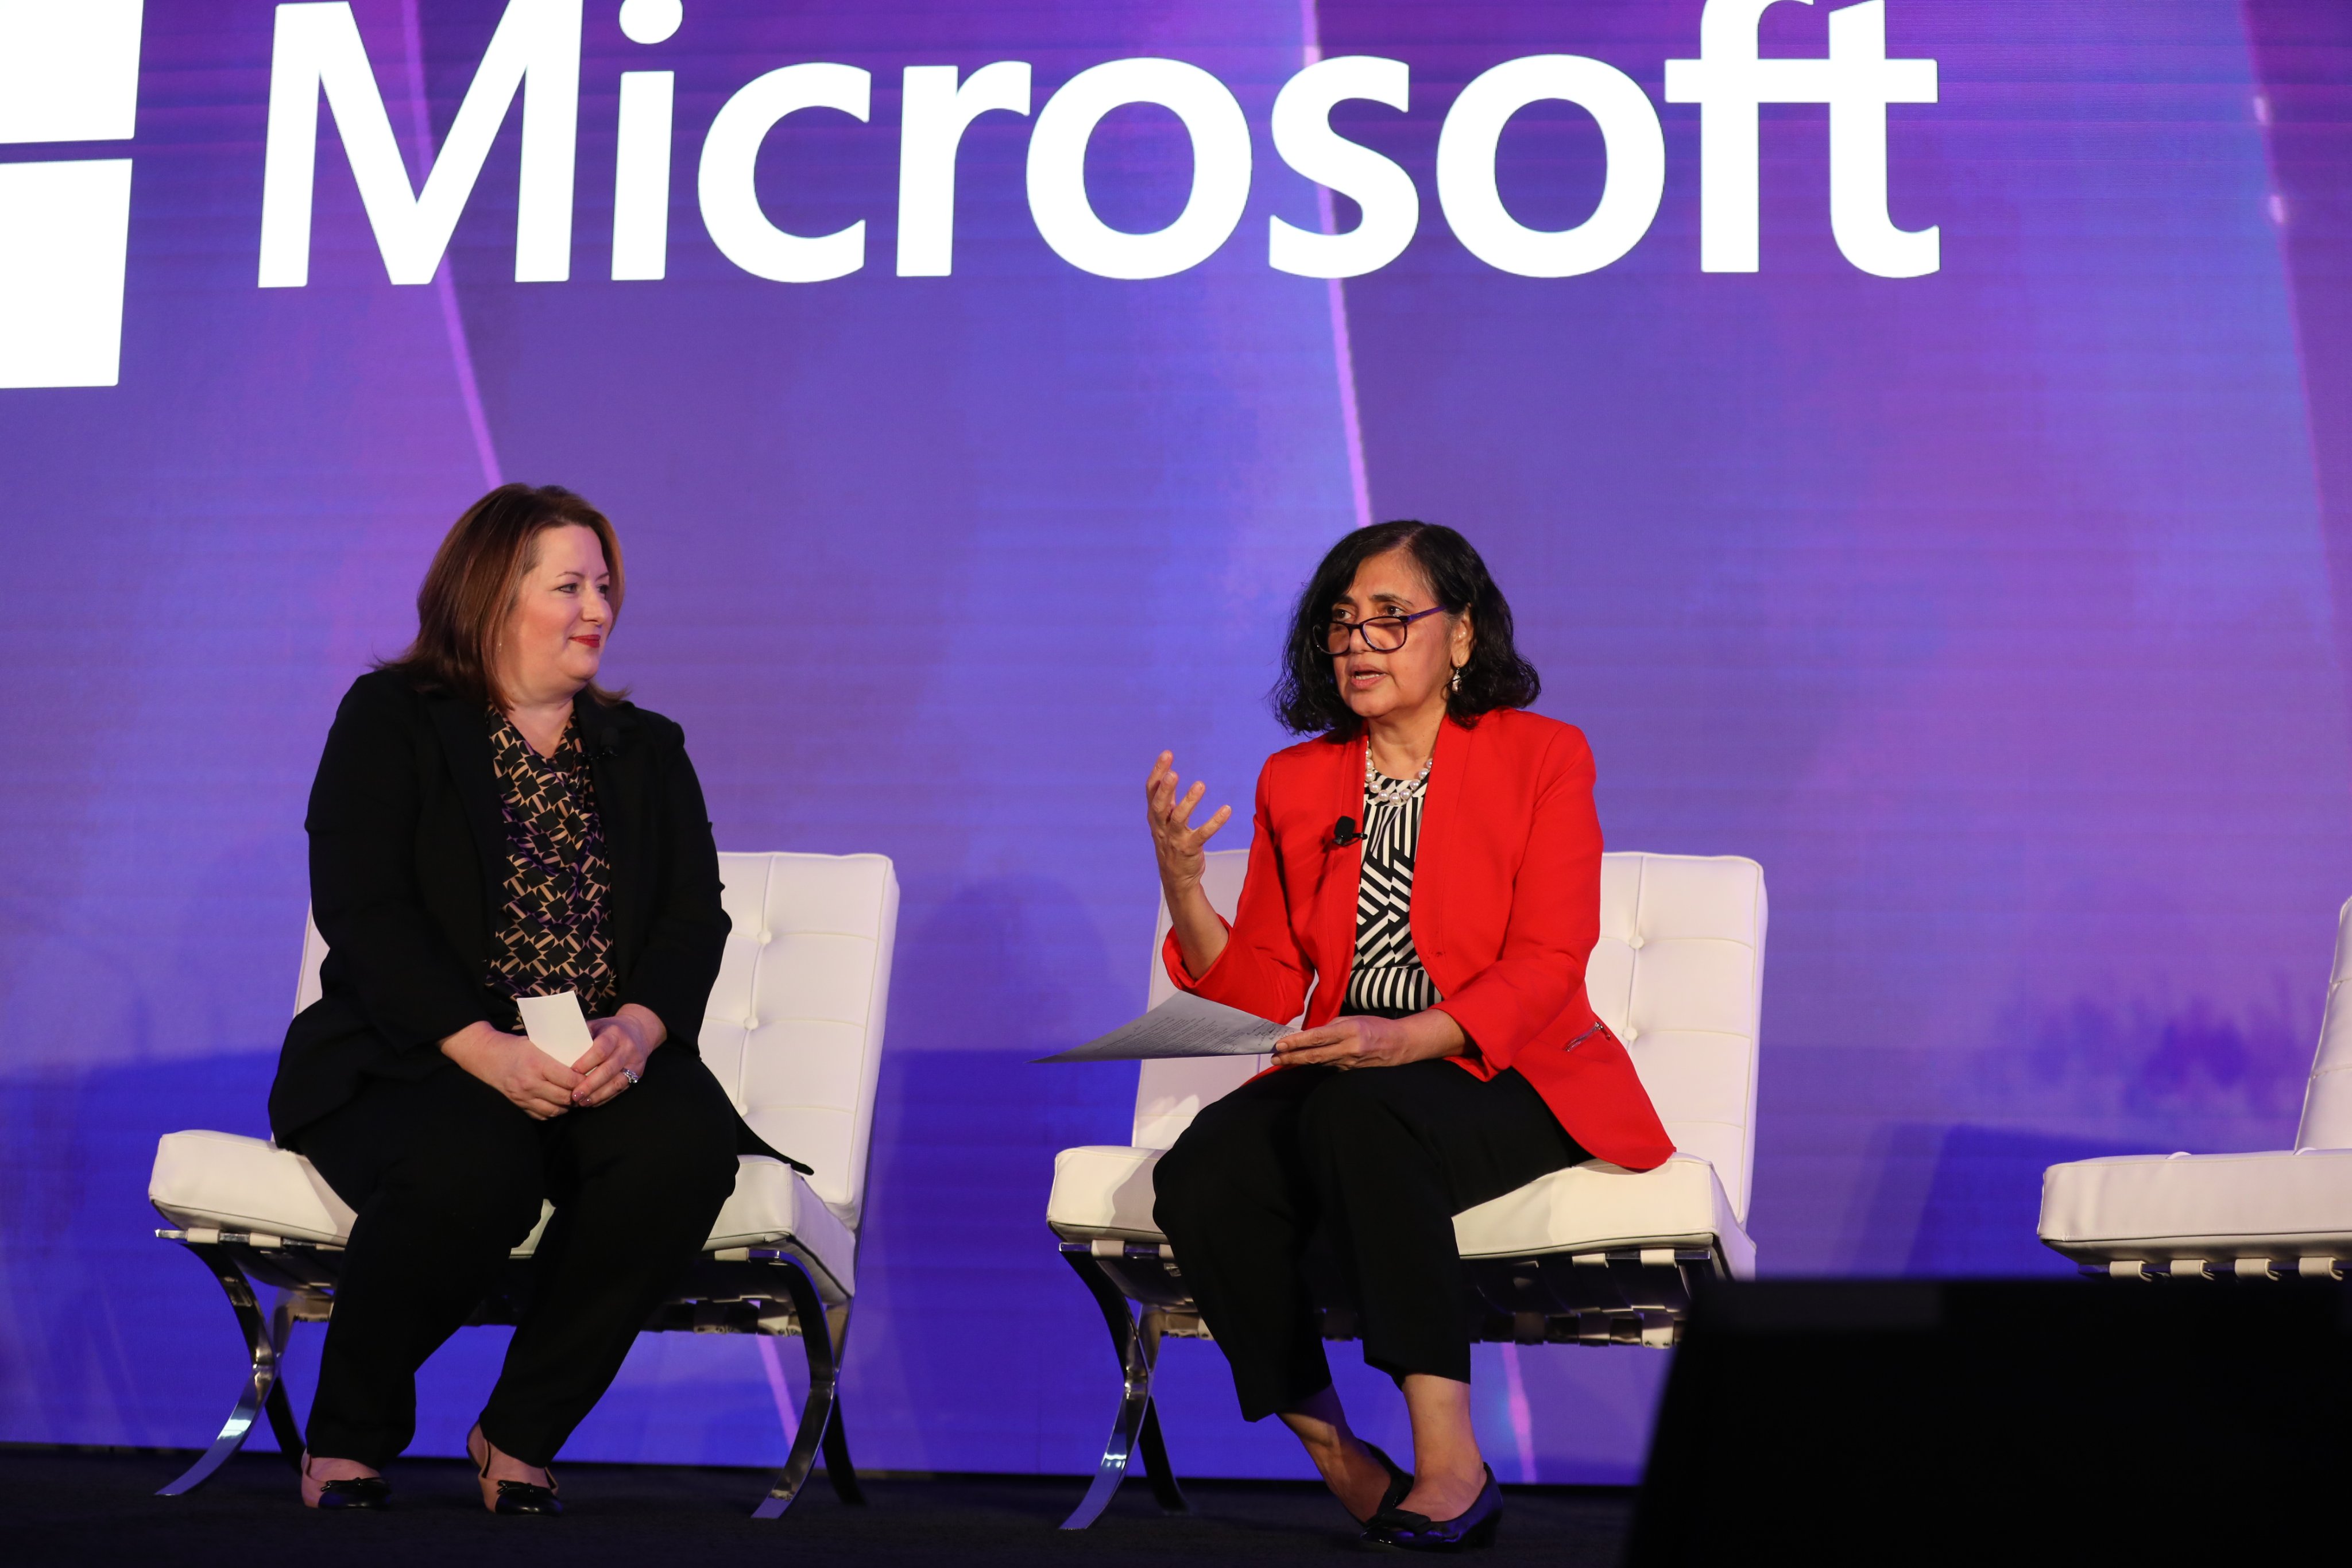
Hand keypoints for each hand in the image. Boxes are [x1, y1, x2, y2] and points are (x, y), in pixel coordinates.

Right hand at [440, 1021, 579, 1119]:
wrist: (486, 1056)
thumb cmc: (515, 1047)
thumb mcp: (537, 1043)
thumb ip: (557, 1053)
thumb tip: (582, 1058)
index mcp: (537, 1064)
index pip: (568, 1079)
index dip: (583, 1080)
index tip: (591, 1077)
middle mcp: (530, 1083)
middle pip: (564, 1097)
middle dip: (578, 1095)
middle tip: (587, 1090)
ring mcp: (523, 1097)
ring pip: (554, 1109)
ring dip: (567, 1106)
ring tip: (575, 1098)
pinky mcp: (518, 1105)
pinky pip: (541, 1115)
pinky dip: (553, 1112)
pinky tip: (559, 1104)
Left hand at [569, 1003, 665, 1107]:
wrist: (639, 1031)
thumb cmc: (608, 1030)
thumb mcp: (596, 1026)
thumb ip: (580, 1036)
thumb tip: (555, 1046)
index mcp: (615, 1033)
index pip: (601, 1050)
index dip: (586, 1062)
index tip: (571, 1072)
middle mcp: (627, 1048)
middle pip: (608, 1069)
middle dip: (590, 1084)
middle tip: (574, 1096)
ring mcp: (635, 1062)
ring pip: (616, 1082)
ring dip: (598, 1094)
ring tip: (582, 1102)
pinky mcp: (638, 1074)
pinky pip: (620, 1089)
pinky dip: (605, 1097)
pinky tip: (592, 1102)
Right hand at [1145, 750, 1231, 897]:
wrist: (1175, 878)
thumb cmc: (1171, 843)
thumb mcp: (1164, 820)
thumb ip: (1166, 800)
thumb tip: (1167, 774)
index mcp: (1155, 816)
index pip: (1151, 791)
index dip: (1158, 772)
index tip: (1167, 754)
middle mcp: (1161, 826)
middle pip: (1159, 806)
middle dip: (1165, 789)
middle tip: (1174, 773)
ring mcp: (1174, 839)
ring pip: (1179, 819)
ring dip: (1189, 802)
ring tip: (1200, 785)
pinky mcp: (1189, 850)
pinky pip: (1202, 834)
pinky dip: (1214, 822)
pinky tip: (1227, 810)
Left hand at [1273, 1009, 1466, 1069]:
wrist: (1399, 1045)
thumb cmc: (1374, 1026)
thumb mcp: (1353, 1019)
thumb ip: (1331, 1026)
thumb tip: (1309, 1033)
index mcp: (1349, 1031)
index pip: (1318, 1037)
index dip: (1297, 1042)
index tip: (1280, 1044)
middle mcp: (1349, 1049)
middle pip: (1314, 1055)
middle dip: (1292, 1057)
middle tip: (1274, 1058)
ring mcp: (1349, 1063)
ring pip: (1319, 1063)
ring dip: (1299, 1062)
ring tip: (1282, 1061)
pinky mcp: (1350, 1071)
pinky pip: (1329, 1067)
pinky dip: (1314, 1065)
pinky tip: (1301, 1064)